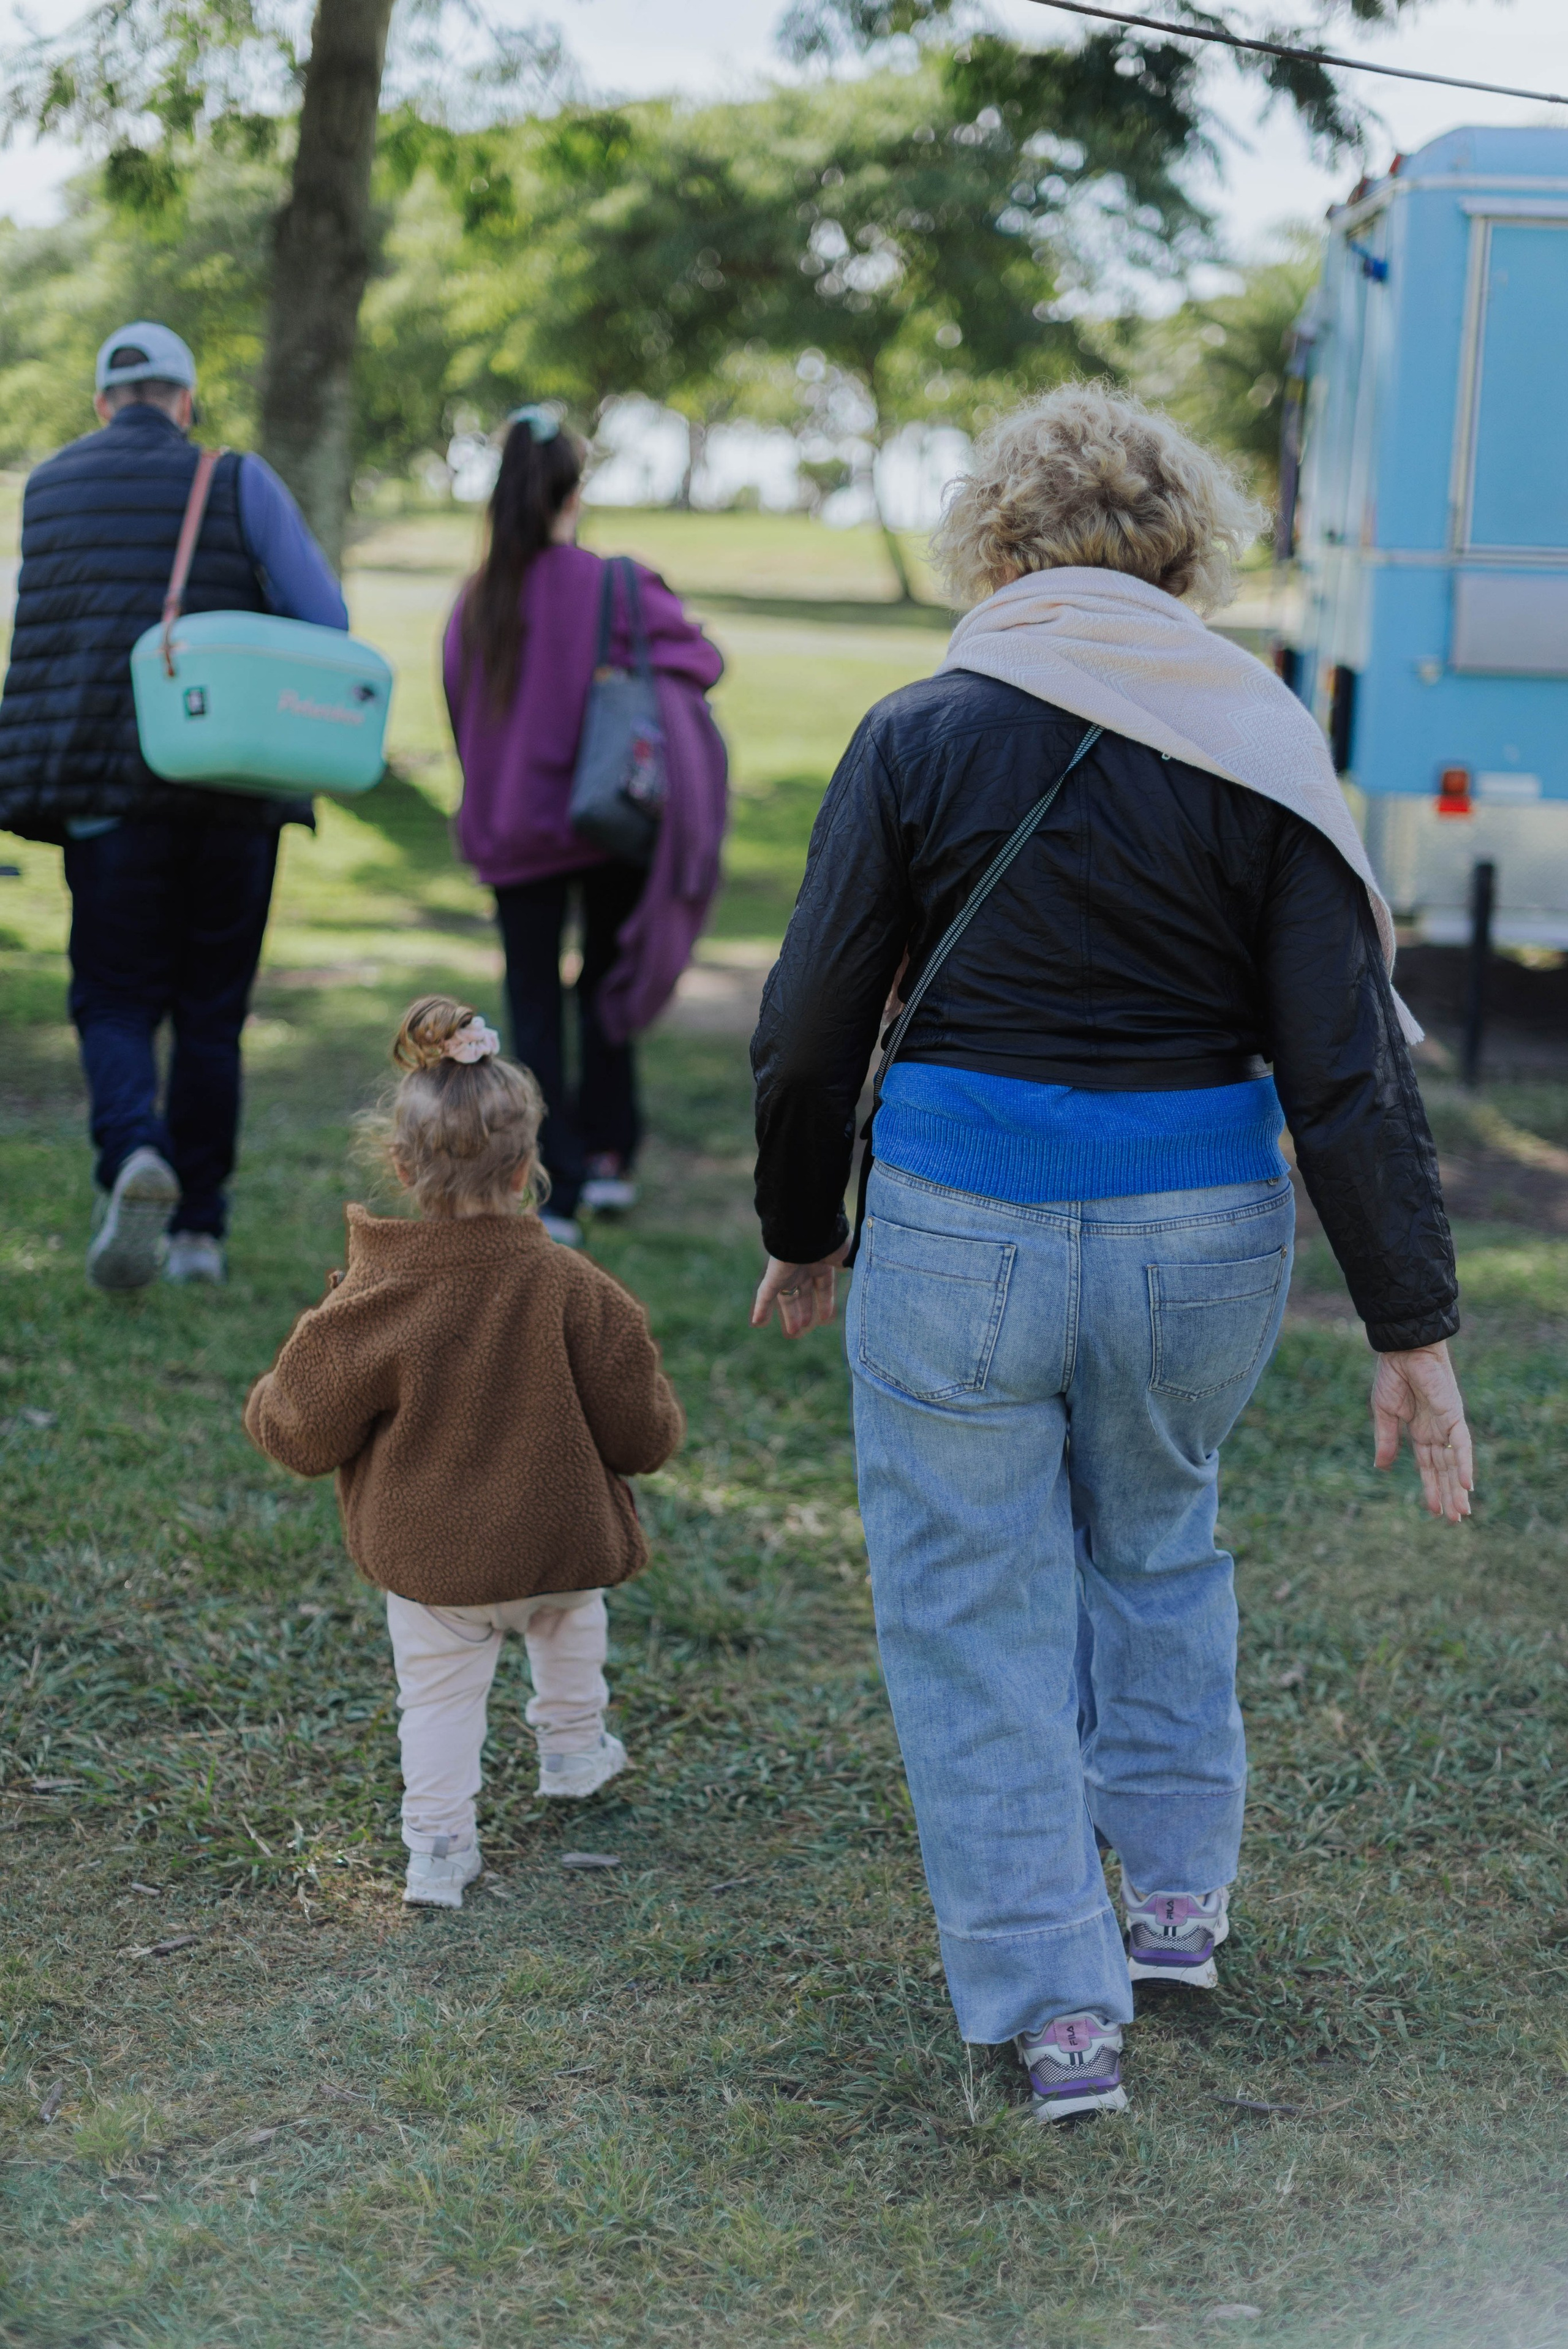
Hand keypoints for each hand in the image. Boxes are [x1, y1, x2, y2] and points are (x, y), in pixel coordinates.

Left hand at [750, 1243, 850, 1339]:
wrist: (811, 1228)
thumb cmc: (832, 1240)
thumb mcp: (848, 1256)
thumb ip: (850, 1268)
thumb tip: (857, 1276)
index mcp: (822, 1262)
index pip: (824, 1286)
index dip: (825, 1302)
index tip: (826, 1317)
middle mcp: (804, 1267)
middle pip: (803, 1293)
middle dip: (804, 1310)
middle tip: (805, 1325)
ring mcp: (788, 1272)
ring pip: (786, 1297)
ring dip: (790, 1315)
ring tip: (793, 1332)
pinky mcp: (774, 1275)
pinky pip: (765, 1294)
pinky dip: (761, 1308)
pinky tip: (756, 1322)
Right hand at [1371, 1341, 1473, 1522]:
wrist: (1402, 1349)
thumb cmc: (1392, 1375)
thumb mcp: (1383, 1413)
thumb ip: (1386, 1440)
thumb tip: (1381, 1468)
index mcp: (1419, 1430)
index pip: (1427, 1465)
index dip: (1430, 1487)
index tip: (1433, 1510)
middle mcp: (1436, 1431)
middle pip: (1444, 1469)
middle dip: (1449, 1493)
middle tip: (1455, 1519)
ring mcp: (1446, 1424)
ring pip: (1454, 1462)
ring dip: (1457, 1487)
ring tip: (1461, 1512)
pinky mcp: (1453, 1414)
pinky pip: (1460, 1443)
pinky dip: (1464, 1464)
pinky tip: (1466, 1484)